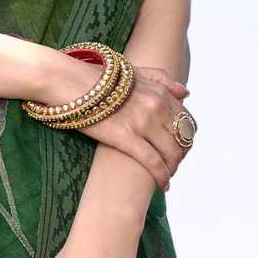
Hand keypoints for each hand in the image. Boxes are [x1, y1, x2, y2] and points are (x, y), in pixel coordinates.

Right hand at [81, 62, 192, 190]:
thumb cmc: (98, 78)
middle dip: (180, 156)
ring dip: (173, 168)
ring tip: (167, 176)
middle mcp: (156, 106)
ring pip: (171, 153)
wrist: (71, 81)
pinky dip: (161, 176)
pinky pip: (153, 162)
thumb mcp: (136, 72)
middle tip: (172, 166)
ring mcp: (143, 122)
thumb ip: (163, 80)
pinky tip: (162, 185)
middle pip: (182, 139)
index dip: (186, 138)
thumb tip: (185, 93)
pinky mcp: (126, 138)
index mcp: (160, 91)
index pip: (187, 120)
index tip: (179, 148)